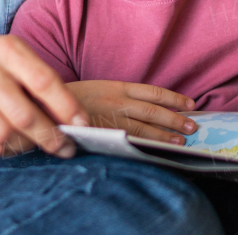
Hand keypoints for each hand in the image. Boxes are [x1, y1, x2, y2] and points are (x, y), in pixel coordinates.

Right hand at [0, 29, 88, 158]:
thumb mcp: (17, 53)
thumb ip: (42, 79)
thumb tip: (73, 118)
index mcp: (6, 49)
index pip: (42, 81)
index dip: (66, 106)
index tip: (82, 124)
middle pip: (23, 116)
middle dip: (51, 136)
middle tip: (66, 146)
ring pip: (5, 136)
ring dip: (29, 145)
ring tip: (39, 141)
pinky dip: (8, 149)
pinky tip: (16, 141)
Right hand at [68, 81, 197, 144]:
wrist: (44, 103)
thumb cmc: (70, 99)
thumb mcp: (97, 89)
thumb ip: (118, 97)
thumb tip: (142, 107)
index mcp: (117, 87)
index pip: (153, 92)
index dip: (173, 98)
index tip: (189, 103)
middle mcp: (117, 101)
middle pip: (154, 111)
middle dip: (175, 118)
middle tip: (193, 126)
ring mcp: (110, 119)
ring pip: (144, 128)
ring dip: (165, 135)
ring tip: (181, 141)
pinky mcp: (102, 134)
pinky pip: (128, 141)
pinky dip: (145, 146)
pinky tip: (157, 151)